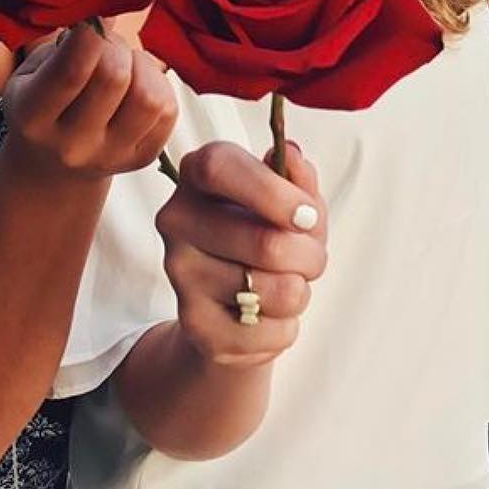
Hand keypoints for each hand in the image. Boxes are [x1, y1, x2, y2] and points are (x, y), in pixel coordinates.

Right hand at [3, 23, 177, 178]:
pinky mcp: (143, 159)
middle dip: (115, 46)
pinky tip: (137, 84)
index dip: (92, 32)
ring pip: (149, 97)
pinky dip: (158, 86)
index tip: (97, 16)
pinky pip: (167, 110)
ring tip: (124, 65)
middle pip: (114, 77)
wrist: (51, 166)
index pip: (72, 71)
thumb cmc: (40, 105)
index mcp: (33, 118)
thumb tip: (105, 20)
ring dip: (141, 67)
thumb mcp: (31, 74)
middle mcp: (72, 145)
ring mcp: (111, 156)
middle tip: (106, 44)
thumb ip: (62, 48)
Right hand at [155, 140, 327, 368]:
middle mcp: (177, 220)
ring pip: (279, 290)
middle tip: (310, 259)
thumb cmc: (262, 240)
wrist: (228, 309)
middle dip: (311, 257)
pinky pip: (272, 331)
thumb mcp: (287, 202)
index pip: (218, 168)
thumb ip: (296, 177)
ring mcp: (180, 274)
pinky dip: (286, 327)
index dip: (271, 192)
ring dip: (301, 292)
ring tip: (284, 286)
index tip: (307, 215)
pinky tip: (265, 317)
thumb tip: (292, 157)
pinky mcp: (195, 324)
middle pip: (266, 243)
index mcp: (196, 177)